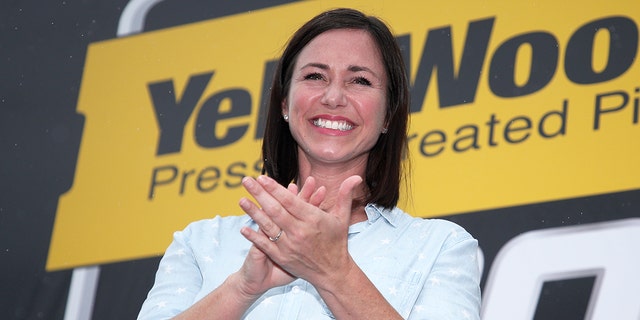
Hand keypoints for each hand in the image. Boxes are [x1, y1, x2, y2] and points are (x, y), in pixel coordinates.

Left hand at [239, 175, 361, 287]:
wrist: (333, 273)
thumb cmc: (337, 242)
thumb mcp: (342, 218)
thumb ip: (346, 195)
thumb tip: (356, 176)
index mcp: (313, 219)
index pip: (290, 200)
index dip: (275, 188)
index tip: (262, 178)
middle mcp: (300, 232)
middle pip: (275, 210)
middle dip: (259, 194)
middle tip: (246, 180)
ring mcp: (290, 246)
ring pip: (268, 226)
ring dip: (252, 212)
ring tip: (240, 199)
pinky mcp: (283, 257)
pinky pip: (265, 245)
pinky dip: (253, 236)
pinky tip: (242, 228)